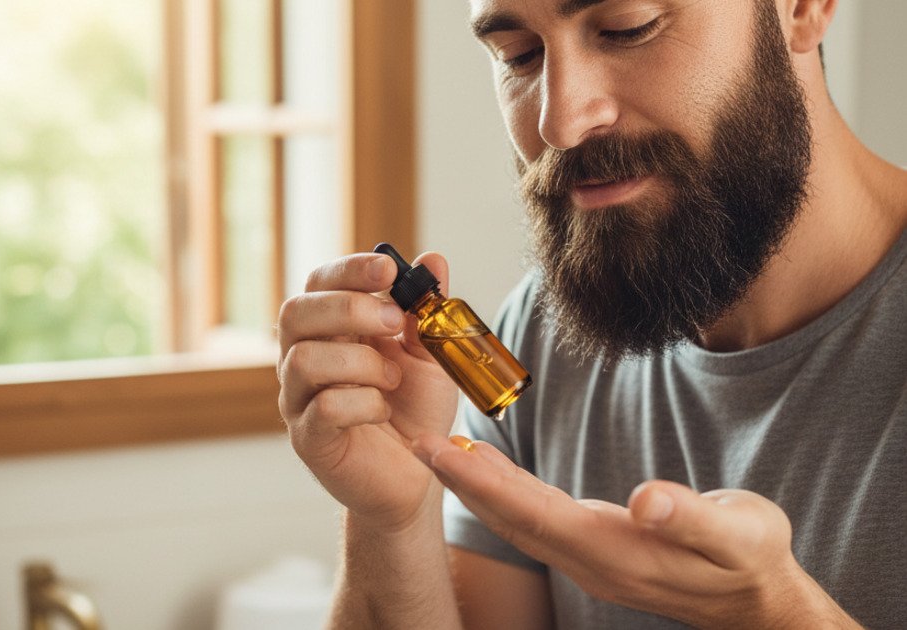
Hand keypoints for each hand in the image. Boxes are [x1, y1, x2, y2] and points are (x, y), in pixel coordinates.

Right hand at [277, 253, 460, 530]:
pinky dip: (362, 402)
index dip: (349, 270)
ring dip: (360, 362)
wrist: (416, 476)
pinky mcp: (309, 439)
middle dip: (349, 309)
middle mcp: (302, 358)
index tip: (388, 270)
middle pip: (296, 312)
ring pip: (304, 359)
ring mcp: (298, 399)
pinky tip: (382, 410)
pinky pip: (323, 407)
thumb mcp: (430, 354)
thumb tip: (432, 260)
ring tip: (392, 380)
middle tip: (395, 323)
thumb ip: (427, 309)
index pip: (318, 283)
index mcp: (329, 329)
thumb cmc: (414, 410)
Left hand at [412, 434, 860, 627]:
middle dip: (458, 479)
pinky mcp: (589, 546)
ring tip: (436, 447)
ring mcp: (585, 556)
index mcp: (614, 550)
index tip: (439, 449)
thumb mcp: (738, 534)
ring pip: (514, 518)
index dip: (481, 481)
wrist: (756, 600)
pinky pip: (530, 517)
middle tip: (414, 439)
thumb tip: (644, 499)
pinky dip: (500, 489)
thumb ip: (690, 518)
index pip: (532, 513)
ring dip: (472, 484)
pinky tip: (485, 467)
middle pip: (508, 516)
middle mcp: (587, 557)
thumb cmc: (749, 558)